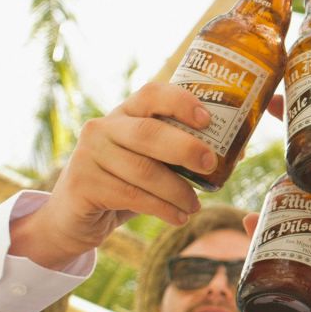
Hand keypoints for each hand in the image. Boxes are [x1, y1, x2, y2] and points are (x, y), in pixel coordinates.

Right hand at [11, 83, 209, 268]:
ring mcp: (88, 154)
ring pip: (144, 170)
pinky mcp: (83, 183)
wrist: (73, 218)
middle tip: (211, 166)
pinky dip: (161, 208)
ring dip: (177, 190)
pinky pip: (131, 195)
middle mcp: (103, 127)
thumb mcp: (150, 163)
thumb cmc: (123, 184)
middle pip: (149, 132)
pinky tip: (178, 217)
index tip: (208, 119)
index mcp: (125, 113)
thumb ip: (181, 154)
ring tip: (195, 206)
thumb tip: (237, 150)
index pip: (152, 93)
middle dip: (186, 148)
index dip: (181, 102)